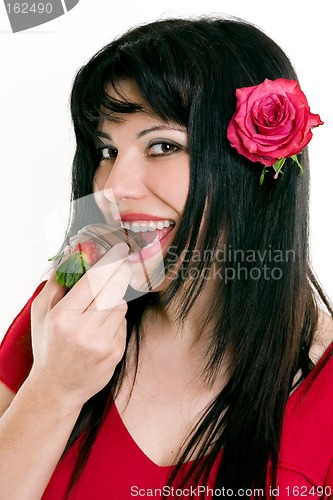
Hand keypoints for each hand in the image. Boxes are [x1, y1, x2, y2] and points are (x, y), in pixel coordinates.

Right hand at [29, 242, 130, 409]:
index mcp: (63, 318)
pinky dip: (115, 319)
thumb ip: (55, 284)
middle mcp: (84, 330)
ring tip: (100, 307)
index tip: (119, 250)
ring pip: (120, 306)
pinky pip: (123, 323)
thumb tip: (70, 257)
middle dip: (119, 274)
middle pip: (113, 291)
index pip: (92, 281)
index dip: (109, 262)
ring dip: (114, 299)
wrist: (58, 388)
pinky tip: (102, 327)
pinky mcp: (116, 353)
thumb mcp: (41, 314)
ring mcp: (103, 343)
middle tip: (123, 265)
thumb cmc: (48, 346)